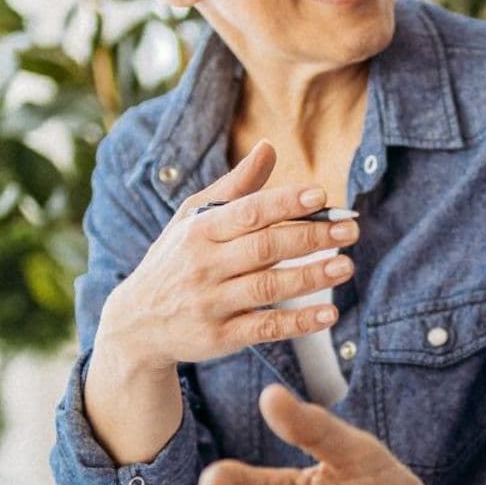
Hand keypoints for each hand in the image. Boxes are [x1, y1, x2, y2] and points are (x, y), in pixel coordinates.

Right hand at [98, 141, 359, 370]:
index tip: (321, 196)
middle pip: (264, 248)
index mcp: (200, 231)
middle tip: (349, 230)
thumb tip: (269, 147)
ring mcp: (211, 303)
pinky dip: (298, 322)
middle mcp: (204, 265)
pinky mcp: (220, 337)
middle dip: (310, 237)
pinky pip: (264, 329)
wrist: (136, 324)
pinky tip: (328, 313)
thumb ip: (235, 187)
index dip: (285, 203)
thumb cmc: (175, 260)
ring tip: (345, 265)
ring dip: (310, 277)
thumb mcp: (193, 219)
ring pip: (267, 288)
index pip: (248, 213)